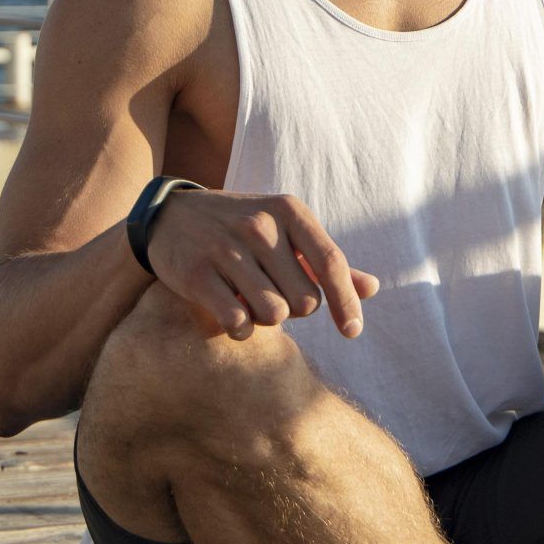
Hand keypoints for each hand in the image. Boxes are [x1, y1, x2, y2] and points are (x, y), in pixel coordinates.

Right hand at [145, 188, 379, 341]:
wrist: (171, 216)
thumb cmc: (242, 229)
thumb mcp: (285, 231)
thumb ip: (325, 261)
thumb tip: (372, 288)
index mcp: (289, 210)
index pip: (332, 263)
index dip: (346, 303)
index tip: (352, 332)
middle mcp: (259, 225)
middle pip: (305, 301)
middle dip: (295, 309)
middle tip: (273, 293)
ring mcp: (225, 248)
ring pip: (274, 314)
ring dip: (267, 320)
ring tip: (252, 301)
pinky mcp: (195, 273)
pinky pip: (238, 322)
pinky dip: (241, 330)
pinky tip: (232, 316)